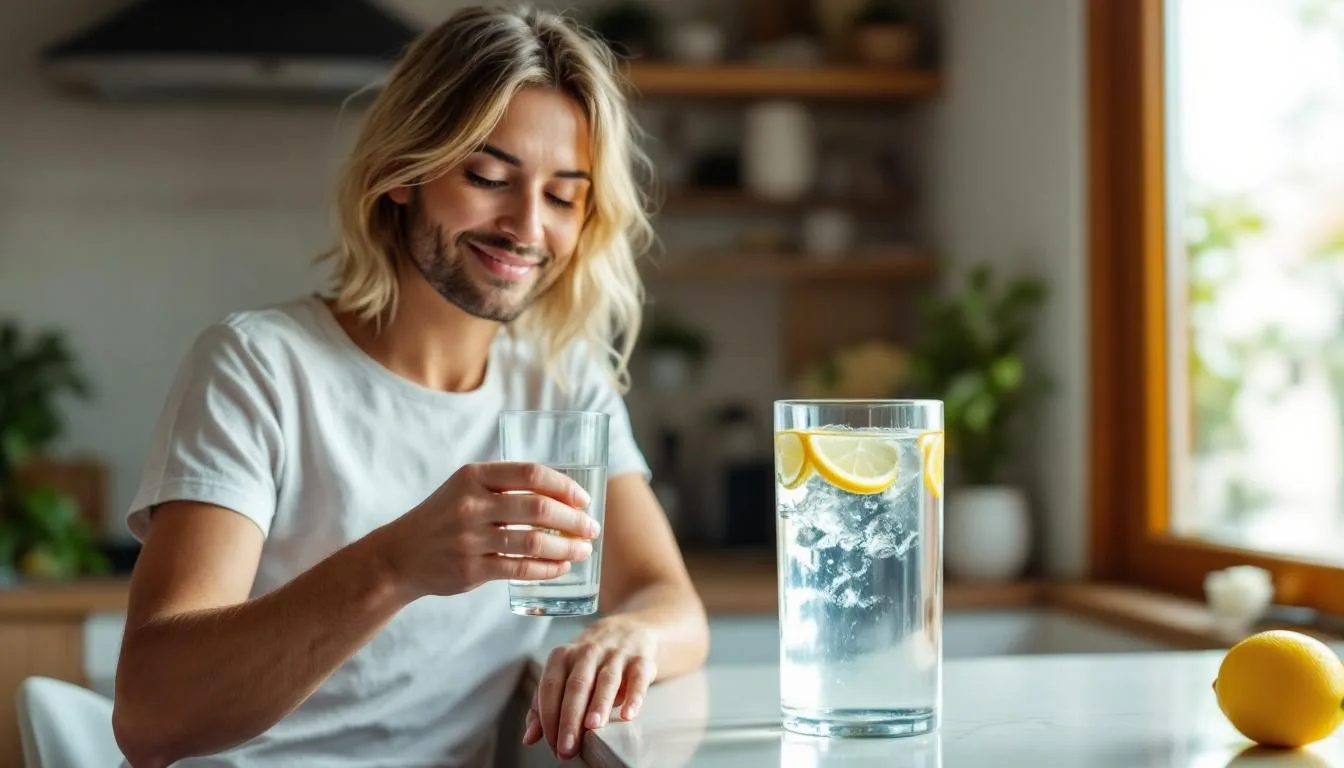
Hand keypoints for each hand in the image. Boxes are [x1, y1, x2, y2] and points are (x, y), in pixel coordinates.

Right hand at [376, 462, 598, 599]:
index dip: (564, 486)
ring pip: (534, 542)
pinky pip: (521, 569)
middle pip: (539, 509)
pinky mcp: (471, 569)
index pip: (531, 474)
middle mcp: (472, 504)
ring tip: (583, 550)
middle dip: (574, 520)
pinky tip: (561, 568)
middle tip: (591, 528)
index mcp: (474, 476)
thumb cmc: (443, 518)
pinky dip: (548, 569)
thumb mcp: (465, 488)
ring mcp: (471, 538)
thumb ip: (504, 485)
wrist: (400, 555)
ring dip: (566, 547)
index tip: (584, 499)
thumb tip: (561, 493)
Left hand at [522, 618, 657, 760]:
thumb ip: (543, 706)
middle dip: (570, 719)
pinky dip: (634, 696)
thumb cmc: (589, 663)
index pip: (551, 687)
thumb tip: (529, 738)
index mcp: (562, 656)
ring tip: (592, 727)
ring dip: (599, 704)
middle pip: (577, 686)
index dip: (548, 717)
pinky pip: (637, 678)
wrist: (627, 631)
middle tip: (567, 747)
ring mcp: (615, 655)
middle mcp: (588, 652)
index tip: (552, 744)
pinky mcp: (640, 661)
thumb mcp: (563, 676)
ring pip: (605, 680)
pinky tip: (628, 714)